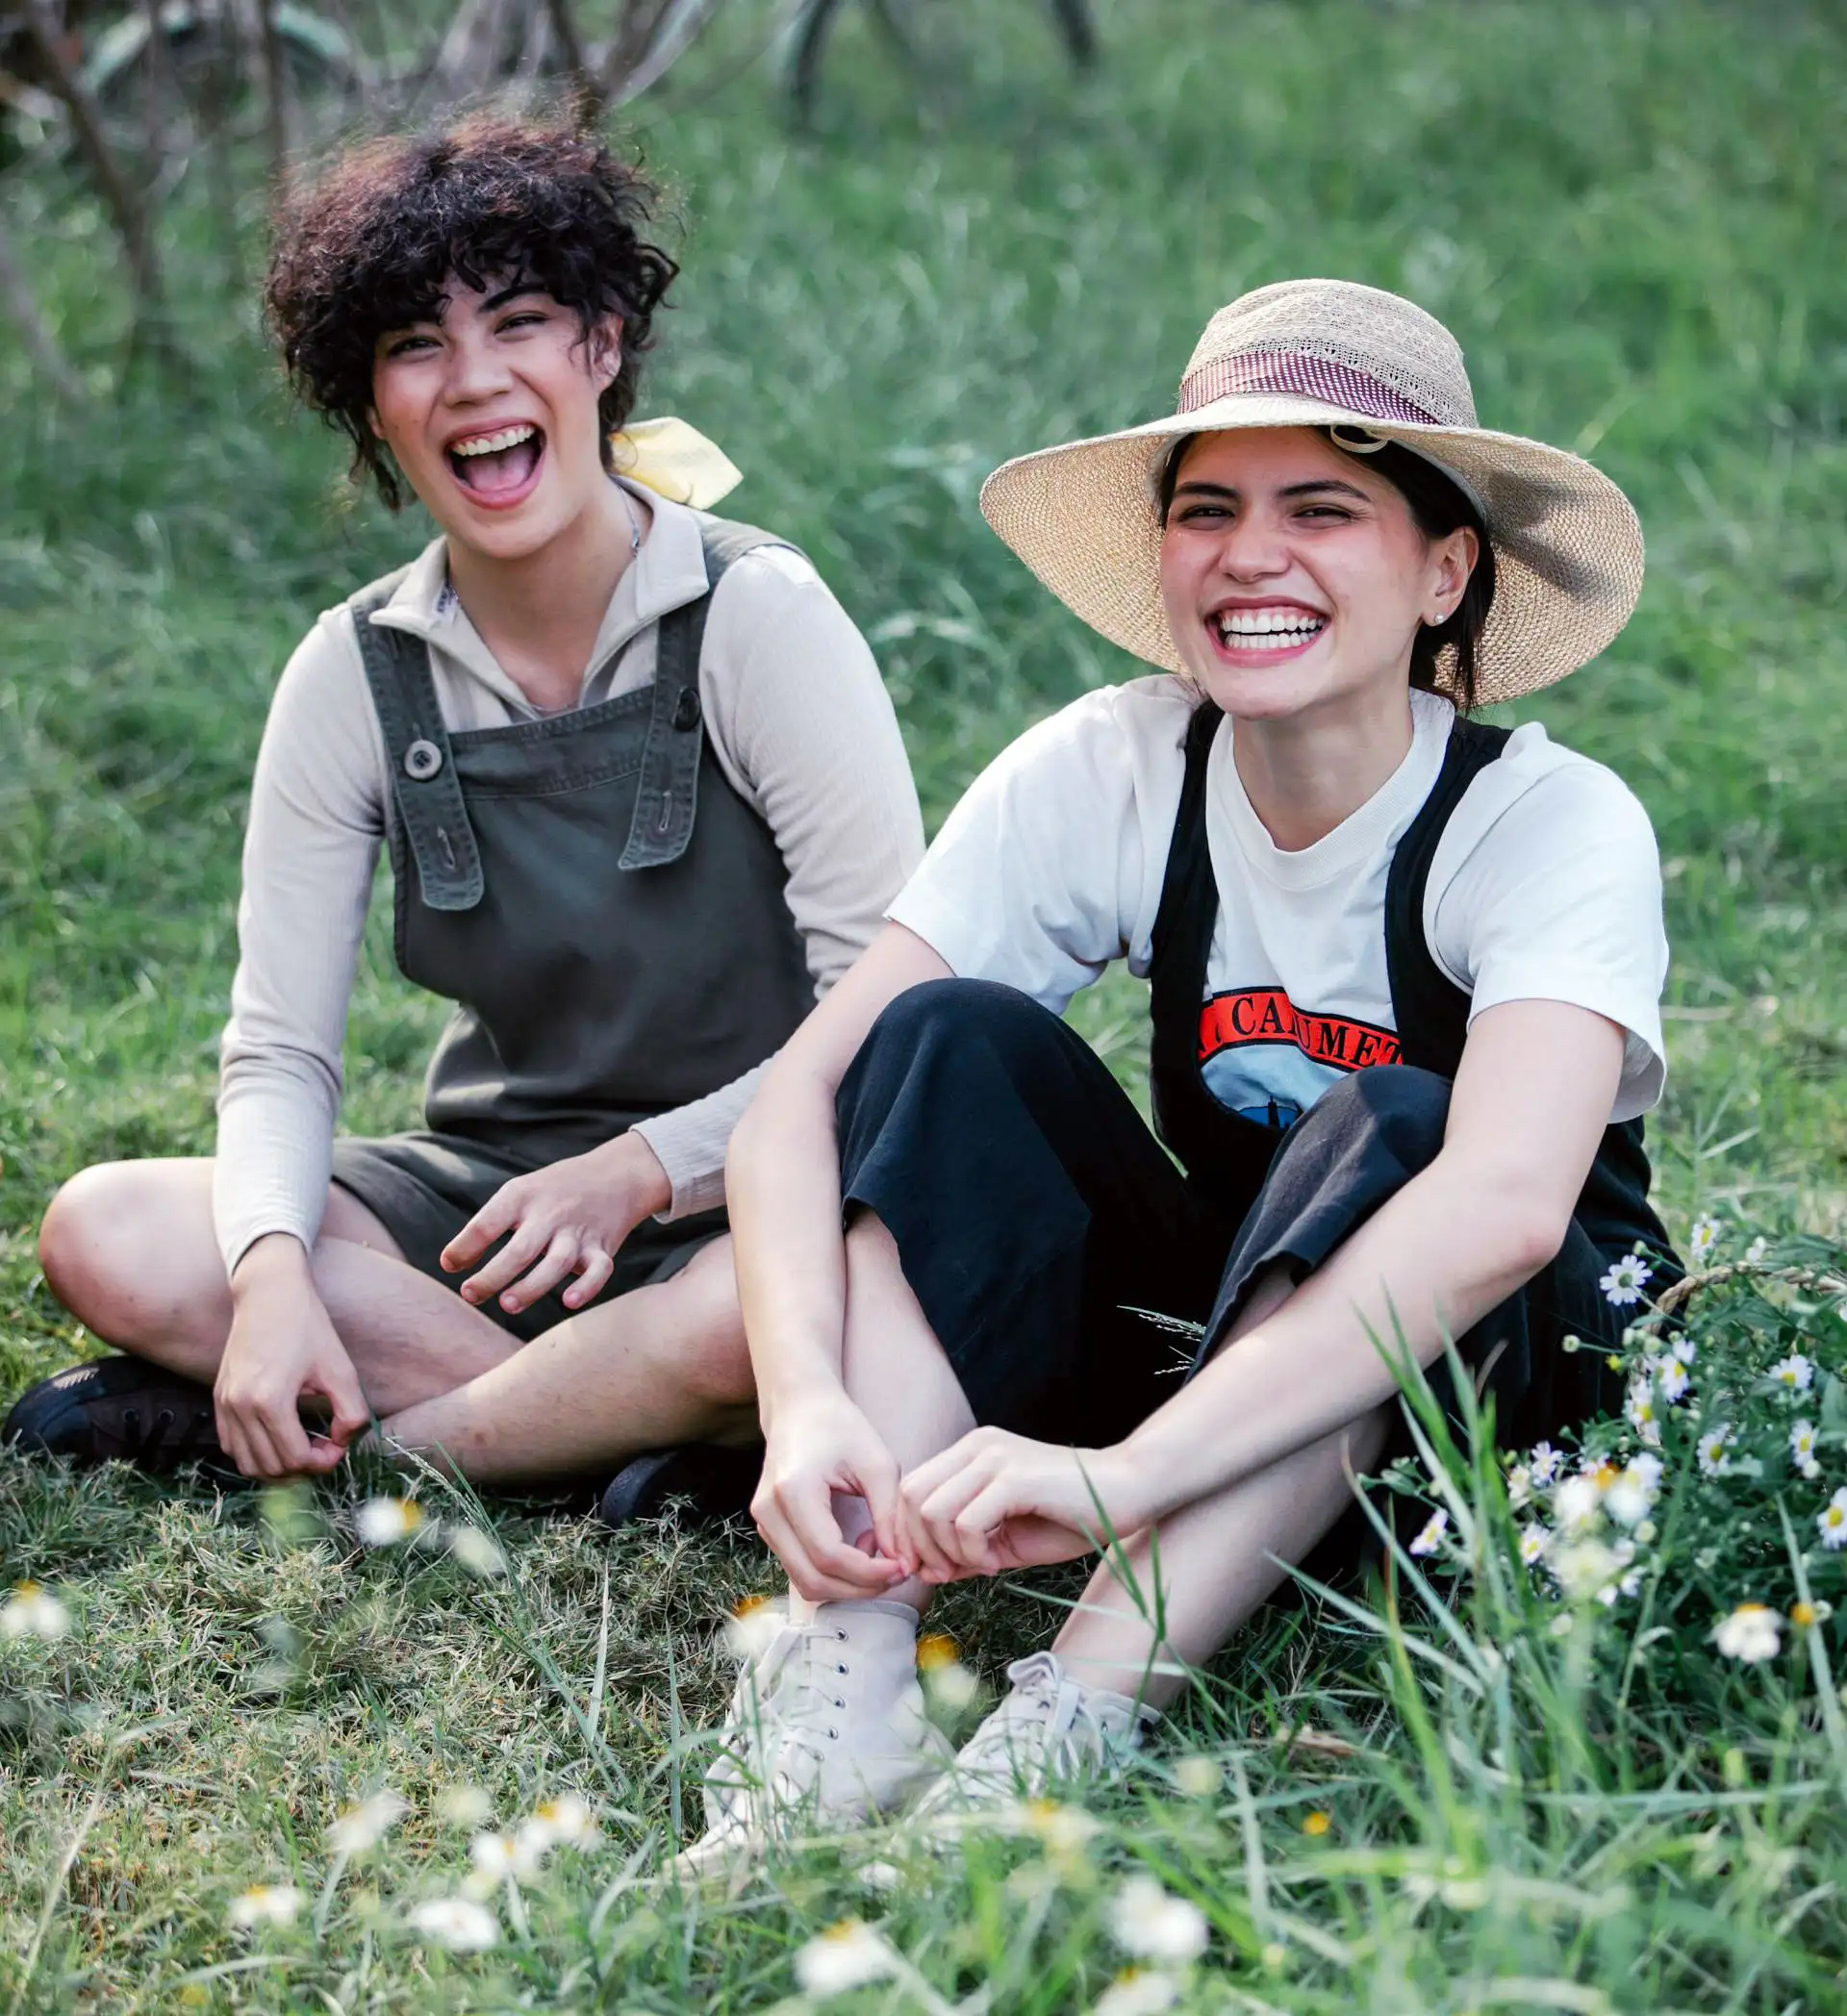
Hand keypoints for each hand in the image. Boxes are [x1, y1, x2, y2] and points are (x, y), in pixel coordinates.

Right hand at [217, 1236, 370, 1479]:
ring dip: (278, 1466)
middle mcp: (239, 1406)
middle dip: (303, 1468)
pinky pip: (231, 1445)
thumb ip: (351, 1413)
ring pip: (247, 1464)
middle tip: (325, 1448)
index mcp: (270, 1400)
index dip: (323, 1463)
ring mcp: (224, 1403)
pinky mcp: (218, 1398)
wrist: (269, 1293)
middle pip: (270, 1468)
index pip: (294, 1459)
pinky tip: (280, 1436)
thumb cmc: (307, 1327)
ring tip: (305, 1446)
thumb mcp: (341, 1369)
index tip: (338, 1447)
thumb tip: (342, 1442)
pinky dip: (255, 1453)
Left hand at [440, 1134, 671, 1317]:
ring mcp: (578, 1232)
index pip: (488, 1223)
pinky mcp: (603, 1248)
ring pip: (557, 1263)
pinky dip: (587, 1287)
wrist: (616, 1174)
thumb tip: (451, 1263)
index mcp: (522, 1197)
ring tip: (507, 1305)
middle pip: (521, 1249)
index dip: (464, 1246)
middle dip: (493, 1275)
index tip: (449, 1265)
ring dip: (531, 1287)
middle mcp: (551, 1214)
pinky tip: (569, 1302)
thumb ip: (489, 1224)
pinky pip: (599, 1270)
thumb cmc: (553, 1191)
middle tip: (470, 1294)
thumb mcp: (519, 1193)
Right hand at [752, 1389, 911, 1602]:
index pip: (829, 1556)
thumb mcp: (877, 1463)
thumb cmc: (841, 1427)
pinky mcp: (768, 1528)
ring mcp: (763, 1522)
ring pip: (805, 1582)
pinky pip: (800, 1569)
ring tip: (876, 1550)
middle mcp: (769, 1511)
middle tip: (896, 1570)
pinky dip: (832, 1572)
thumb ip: (890, 1516)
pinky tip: (857, 1546)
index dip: (869, 1573)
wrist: (800, 1407)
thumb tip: (903, 1563)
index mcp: (793, 1490)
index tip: (903, 1567)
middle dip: (860, 1587)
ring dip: (847, 1583)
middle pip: (813, 1579)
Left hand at [899, 1429, 1144, 1583]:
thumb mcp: (1006, 1538)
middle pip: (911, 1496)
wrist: (1129, 1492)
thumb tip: (924, 1571)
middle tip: (949, 1573)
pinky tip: (998, 1562)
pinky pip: (966, 1522)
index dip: (907, 1534)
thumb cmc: (1071, 1516)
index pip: (910, 1487)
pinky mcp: (1014, 1478)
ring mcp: (994, 1457)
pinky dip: (973, 1552)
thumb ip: (964, 1548)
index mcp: (971, 1451)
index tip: (931, 1569)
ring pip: (932, 1510)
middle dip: (920, 1545)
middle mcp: (977, 1446)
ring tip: (983, 1564)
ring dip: (949, 1551)